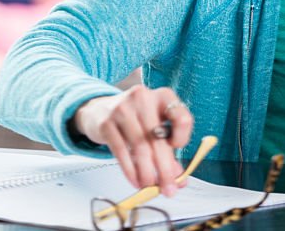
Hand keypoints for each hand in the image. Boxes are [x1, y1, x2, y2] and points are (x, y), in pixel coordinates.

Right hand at [73, 85, 193, 195]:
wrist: (101, 109)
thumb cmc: (136, 119)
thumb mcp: (155, 126)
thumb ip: (169, 150)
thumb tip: (179, 180)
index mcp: (163, 96)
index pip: (181, 118)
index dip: (182, 138)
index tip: (176, 150)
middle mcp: (143, 97)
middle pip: (158, 138)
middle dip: (165, 169)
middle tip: (168, 188)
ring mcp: (122, 108)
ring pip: (140, 146)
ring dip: (147, 172)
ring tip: (150, 187)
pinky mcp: (106, 122)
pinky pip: (121, 151)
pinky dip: (130, 170)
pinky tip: (136, 181)